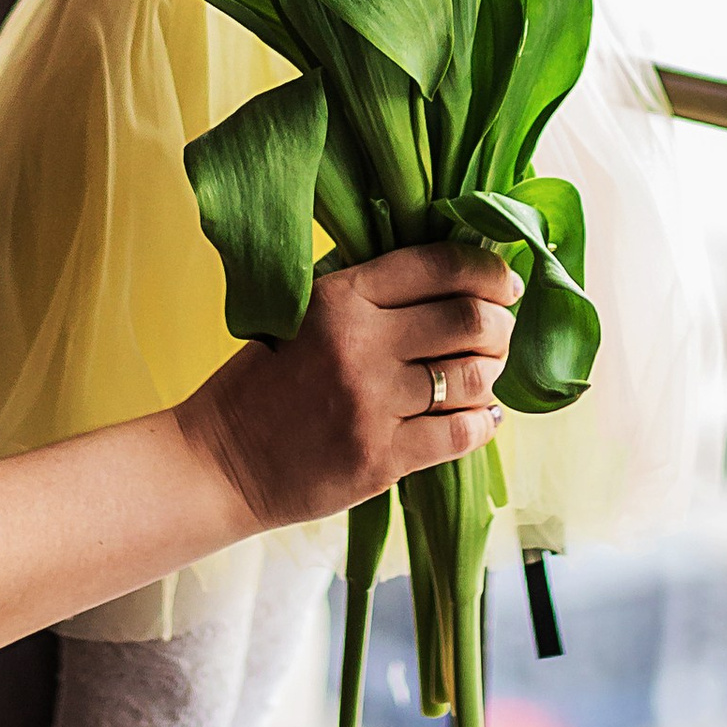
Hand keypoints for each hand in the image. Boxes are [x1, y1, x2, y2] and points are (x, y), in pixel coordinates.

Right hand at [179, 244, 519, 530]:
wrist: (221, 461)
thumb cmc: (265, 383)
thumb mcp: (304, 314)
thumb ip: (367, 295)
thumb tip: (451, 281)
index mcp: (340, 297)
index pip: (437, 265)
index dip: (486, 270)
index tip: (505, 282)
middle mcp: (360, 344)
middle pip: (468, 320)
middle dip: (501, 324)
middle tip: (504, 332)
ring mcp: (372, 404)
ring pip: (472, 377)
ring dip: (494, 373)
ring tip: (490, 373)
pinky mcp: (381, 458)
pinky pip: (460, 434)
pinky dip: (484, 423)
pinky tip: (484, 417)